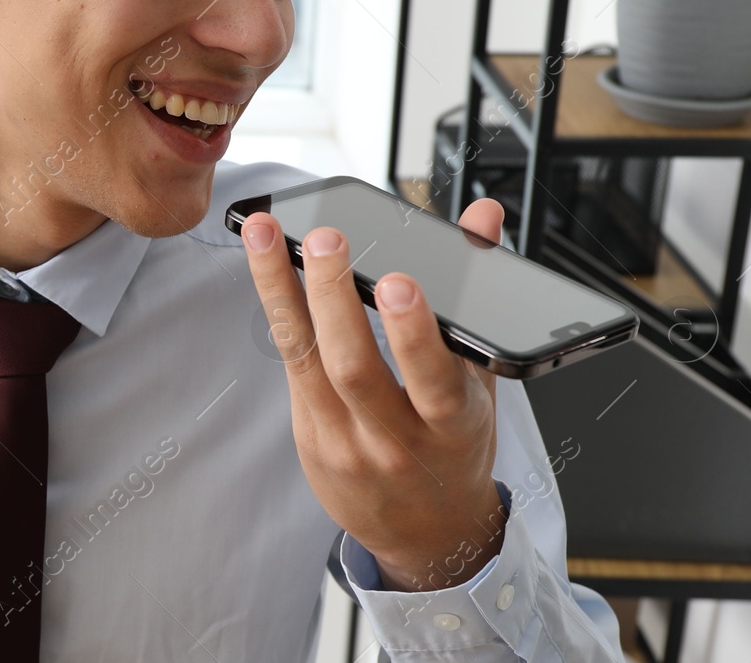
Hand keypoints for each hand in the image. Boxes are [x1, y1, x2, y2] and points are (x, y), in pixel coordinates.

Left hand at [241, 198, 509, 591]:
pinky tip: (267, 267)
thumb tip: (482, 216)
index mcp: (453, 426)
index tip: (396, 281)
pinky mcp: (310, 436)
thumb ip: (476, 294)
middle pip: (354, 367)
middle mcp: (395, 439)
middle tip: (327, 237)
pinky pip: (291, 365)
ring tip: (267, 235)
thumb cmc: (456, 446)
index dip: (412, 333)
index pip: (433, 382)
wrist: (428, 533)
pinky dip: (279, 310)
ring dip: (282, 289)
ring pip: (307, 360)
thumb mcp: (483, 383)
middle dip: (336, 297)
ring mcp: (345, 441)